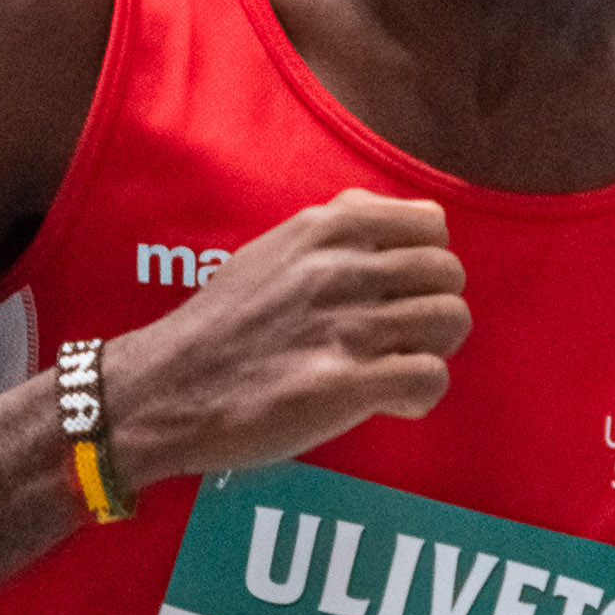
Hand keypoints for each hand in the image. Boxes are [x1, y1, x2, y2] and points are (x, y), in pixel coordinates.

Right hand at [110, 190, 471, 483]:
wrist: (164, 389)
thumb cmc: (220, 325)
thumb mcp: (271, 249)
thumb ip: (329, 229)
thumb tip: (376, 211)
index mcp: (325, 229)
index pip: (432, 225)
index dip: (427, 263)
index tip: (401, 292)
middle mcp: (342, 269)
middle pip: (449, 274)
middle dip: (436, 308)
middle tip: (402, 339)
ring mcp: (346, 327)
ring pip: (451, 321)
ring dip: (433, 350)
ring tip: (395, 369)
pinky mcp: (345, 385)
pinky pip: (430, 377)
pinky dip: (421, 395)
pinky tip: (391, 403)